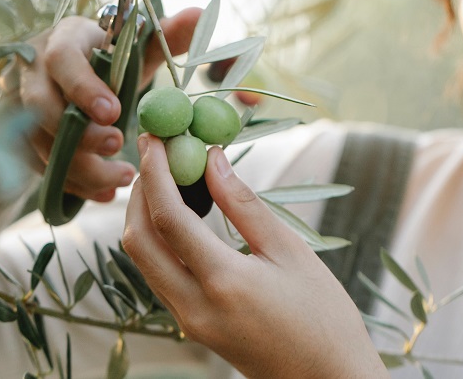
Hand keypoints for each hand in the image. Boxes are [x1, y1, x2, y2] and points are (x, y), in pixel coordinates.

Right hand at [9, 9, 200, 201]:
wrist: (78, 71)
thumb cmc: (109, 57)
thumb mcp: (136, 45)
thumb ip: (167, 34)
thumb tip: (199, 14)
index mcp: (63, 40)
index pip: (61, 60)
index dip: (83, 88)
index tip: (115, 113)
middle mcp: (33, 71)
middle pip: (39, 107)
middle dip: (78, 134)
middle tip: (117, 146)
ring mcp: (21, 106)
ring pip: (37, 143)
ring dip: (79, 167)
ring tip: (122, 178)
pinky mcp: (22, 137)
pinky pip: (40, 167)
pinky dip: (73, 184)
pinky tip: (104, 193)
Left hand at [122, 134, 388, 378]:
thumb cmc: (324, 317)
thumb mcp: (290, 252)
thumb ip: (244, 204)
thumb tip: (212, 160)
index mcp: (223, 282)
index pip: (168, 218)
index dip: (155, 173)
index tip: (154, 138)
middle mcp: (193, 305)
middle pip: (138, 240)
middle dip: (139, 192)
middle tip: (153, 154)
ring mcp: (187, 320)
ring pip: (143, 259)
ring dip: (143, 215)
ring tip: (164, 177)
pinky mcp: (190, 325)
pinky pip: (157, 275)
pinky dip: (157, 240)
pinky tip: (176, 215)